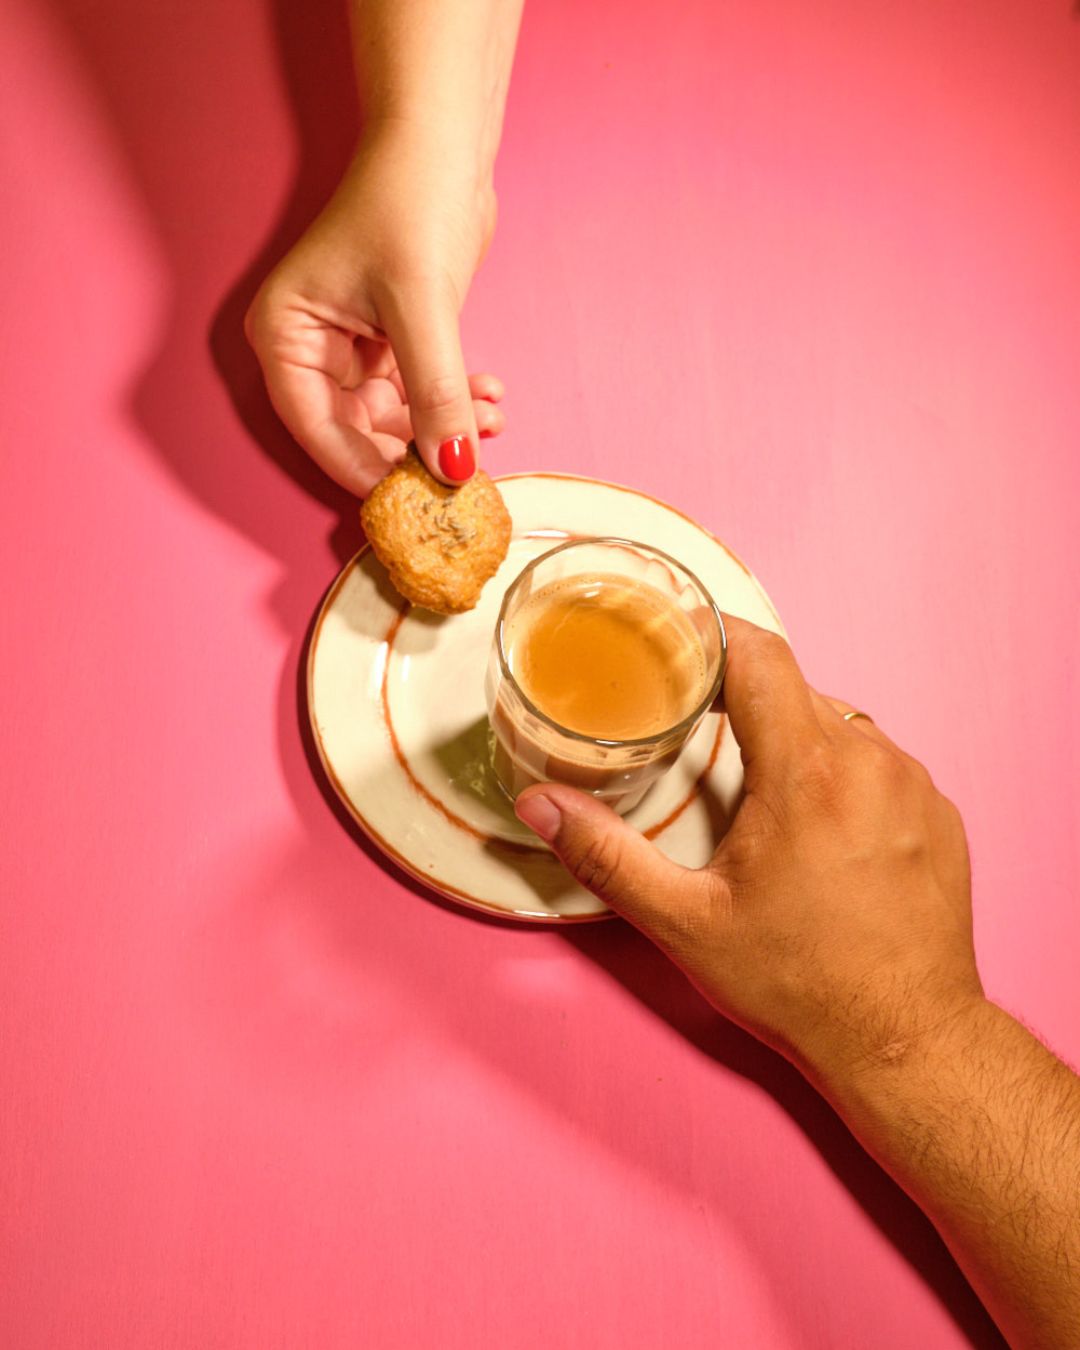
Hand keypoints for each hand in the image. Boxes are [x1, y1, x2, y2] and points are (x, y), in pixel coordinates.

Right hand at [245, 122, 505, 494]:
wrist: (442, 145)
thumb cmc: (407, 202)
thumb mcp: (421, 309)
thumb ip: (435, 395)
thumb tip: (454, 468)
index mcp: (285, 337)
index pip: (317, 429)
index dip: (366, 469)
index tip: (416, 499)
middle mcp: (311, 349)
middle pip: (356, 432)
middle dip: (416, 451)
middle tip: (467, 471)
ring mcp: (352, 349)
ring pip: (395, 418)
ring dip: (446, 426)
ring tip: (493, 419)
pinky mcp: (392, 342)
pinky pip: (420, 393)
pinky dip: (455, 401)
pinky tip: (492, 398)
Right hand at [515, 616, 985, 1088]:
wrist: (906, 1040)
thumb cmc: (799, 983)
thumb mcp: (686, 923)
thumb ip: (606, 855)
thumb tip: (539, 805)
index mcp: (807, 772)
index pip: (760, 655)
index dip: (712, 634)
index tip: (676, 640)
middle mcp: (871, 761)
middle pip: (794, 687)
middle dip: (742, 699)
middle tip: (697, 727)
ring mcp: (914, 785)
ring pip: (838, 722)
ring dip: (793, 738)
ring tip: (754, 786)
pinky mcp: (939, 812)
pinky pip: (878, 761)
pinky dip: (840, 773)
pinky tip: (816, 825)